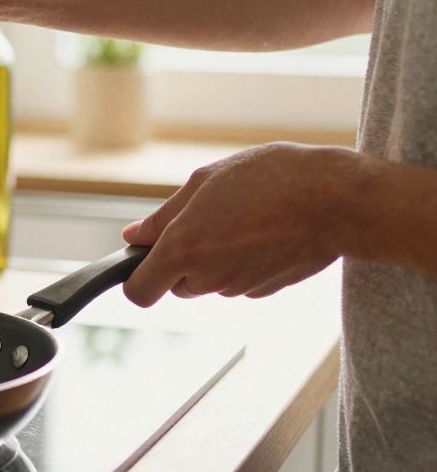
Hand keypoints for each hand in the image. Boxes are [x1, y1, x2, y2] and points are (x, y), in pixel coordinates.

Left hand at [121, 142, 356, 305]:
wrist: (338, 200)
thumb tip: (134, 236)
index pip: (140, 291)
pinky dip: (243, 263)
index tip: (145, 259)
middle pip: (176, 285)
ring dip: (214, 259)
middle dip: (181, 261)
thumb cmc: (271, 179)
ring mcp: (238, 288)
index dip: (136, 277)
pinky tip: (263, 232)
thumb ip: (162, 216)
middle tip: (206, 220)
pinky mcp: (266, 290)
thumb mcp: (206, 181)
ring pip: (209, 283)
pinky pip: (239, 281)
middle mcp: (207, 277)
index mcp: (183, 249)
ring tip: (242, 218)